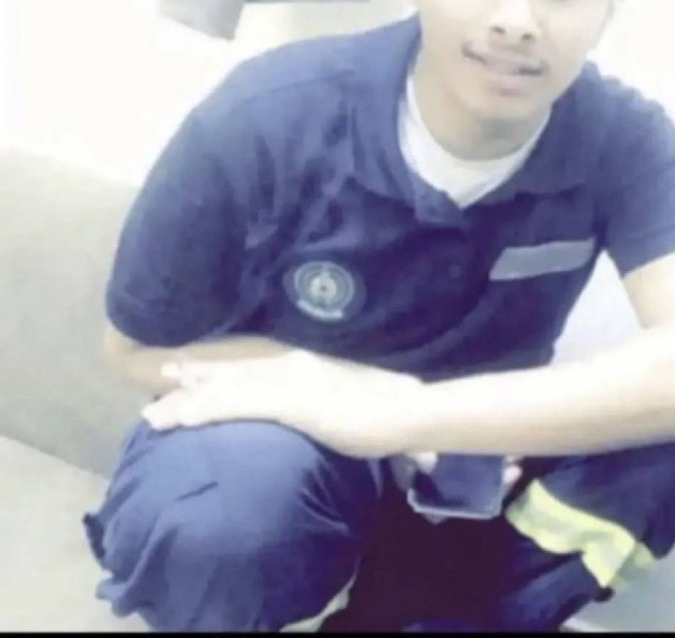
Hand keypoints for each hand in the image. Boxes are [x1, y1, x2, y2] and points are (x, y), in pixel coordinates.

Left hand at [142, 350, 426, 458]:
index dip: (222, 369)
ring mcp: (287, 383)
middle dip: (196, 381)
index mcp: (303, 365)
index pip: (253, 367)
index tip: (194, 368)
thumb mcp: (355, 396)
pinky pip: (237, 409)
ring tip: (152, 415)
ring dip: (187, 404)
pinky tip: (180, 421)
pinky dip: (205, 413)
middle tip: (162, 377)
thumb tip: (331, 405)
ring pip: (225, 392)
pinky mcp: (289, 403)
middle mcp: (288, 367)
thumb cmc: (391, 403)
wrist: (408, 405)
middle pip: (232, 376)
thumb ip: (336, 399)